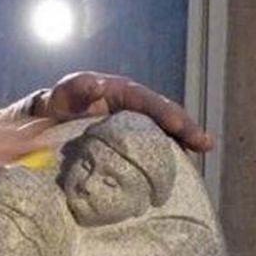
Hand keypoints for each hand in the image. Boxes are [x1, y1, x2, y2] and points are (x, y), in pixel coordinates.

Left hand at [32, 72, 212, 151]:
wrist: (51, 119)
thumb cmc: (61, 101)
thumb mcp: (66, 91)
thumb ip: (78, 87)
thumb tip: (96, 86)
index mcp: (123, 92)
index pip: (148, 101)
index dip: (164, 111)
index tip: (178, 124)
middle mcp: (134, 107)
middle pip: (165, 115)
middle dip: (186, 128)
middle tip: (205, 143)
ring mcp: (135, 124)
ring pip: (164, 131)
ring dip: (183, 142)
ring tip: (202, 153)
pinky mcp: (131, 140)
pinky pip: (153, 145)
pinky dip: (167, 154)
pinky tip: (179, 169)